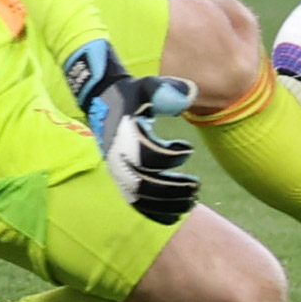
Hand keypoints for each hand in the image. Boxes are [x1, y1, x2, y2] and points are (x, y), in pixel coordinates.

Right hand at [61, 39, 201, 225]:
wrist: (104, 102)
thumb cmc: (132, 94)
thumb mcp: (148, 86)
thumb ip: (166, 90)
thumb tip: (188, 98)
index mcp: (123, 136)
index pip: (146, 155)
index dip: (170, 156)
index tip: (188, 148)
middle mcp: (117, 158)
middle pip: (143, 184)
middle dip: (172, 189)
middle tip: (196, 186)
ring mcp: (117, 171)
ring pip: (139, 198)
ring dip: (166, 204)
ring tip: (191, 201)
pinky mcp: (120, 178)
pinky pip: (135, 202)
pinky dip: (154, 212)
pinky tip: (175, 215)